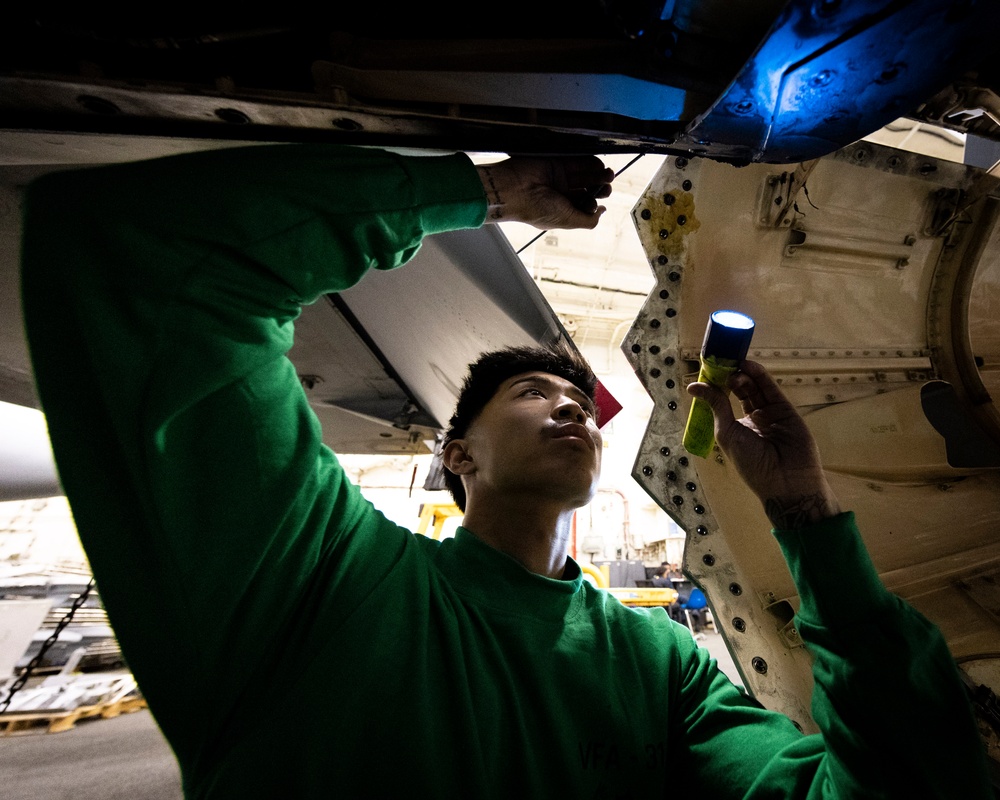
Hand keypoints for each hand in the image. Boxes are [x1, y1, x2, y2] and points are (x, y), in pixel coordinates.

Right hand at [476, 156, 613, 229]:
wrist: (513, 189)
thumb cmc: (534, 209)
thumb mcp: (566, 220)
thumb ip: (587, 220)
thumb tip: (602, 212)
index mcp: (560, 210)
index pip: (583, 205)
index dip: (593, 203)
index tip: (596, 203)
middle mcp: (559, 195)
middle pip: (585, 189)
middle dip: (599, 188)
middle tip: (608, 186)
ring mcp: (558, 178)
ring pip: (583, 175)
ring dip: (598, 175)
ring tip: (608, 175)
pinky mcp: (556, 162)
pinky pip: (576, 161)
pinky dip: (589, 163)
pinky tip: (598, 166)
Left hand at [687, 360, 840, 528]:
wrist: (785, 480)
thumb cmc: (751, 463)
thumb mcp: (726, 433)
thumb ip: (716, 406)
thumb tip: (693, 386)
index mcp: (737, 427)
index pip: (726, 400)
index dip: (718, 386)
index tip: (708, 370)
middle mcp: (754, 419)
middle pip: (741, 391)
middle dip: (731, 377)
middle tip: (722, 364)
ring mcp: (771, 413)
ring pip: (756, 388)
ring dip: (744, 375)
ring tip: (733, 364)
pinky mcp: (786, 410)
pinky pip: (771, 390)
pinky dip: (760, 376)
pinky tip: (748, 366)